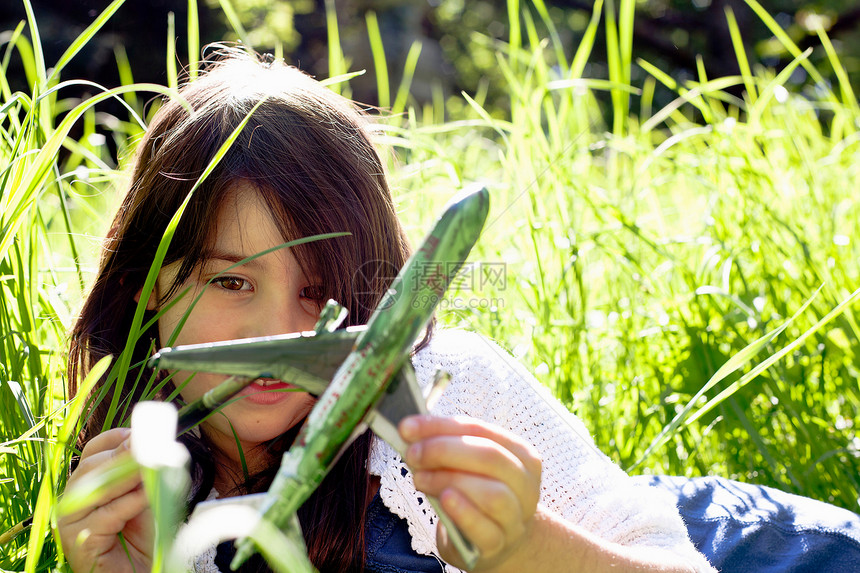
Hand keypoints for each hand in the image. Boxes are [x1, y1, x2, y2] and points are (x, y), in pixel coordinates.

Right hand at [58, 428, 152, 572]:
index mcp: (87, 483)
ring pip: (95, 490)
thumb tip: (154, 444)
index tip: (140, 433)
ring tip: (150, 466)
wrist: (139, 572)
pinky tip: (144, 496)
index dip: (116, 439)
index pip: (94, 451)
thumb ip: (145, 474)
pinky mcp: (80, 542)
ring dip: (126, 476)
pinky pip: (104, 517)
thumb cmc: (141, 537)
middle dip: (122, 456)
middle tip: (147, 447)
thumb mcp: (146, 497)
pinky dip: (127, 504)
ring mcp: (72, 522)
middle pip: (92, 467)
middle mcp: (73, 500)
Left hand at [399, 415, 541, 570]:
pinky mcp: (498, 545)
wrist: (495, 543)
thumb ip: (445, 446)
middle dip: (444, 450)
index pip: (479, 430)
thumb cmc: (476, 494)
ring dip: (449, 481)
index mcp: (520, 455)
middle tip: (412, 453)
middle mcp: (525, 485)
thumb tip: (410, 430)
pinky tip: (444, 501)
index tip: (407, 427)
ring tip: (420, 479)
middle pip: (490, 457)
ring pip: (492, 494)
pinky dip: (463, 512)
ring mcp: (515, 518)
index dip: (440, 426)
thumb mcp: (467, 466)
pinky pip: (484, 529)